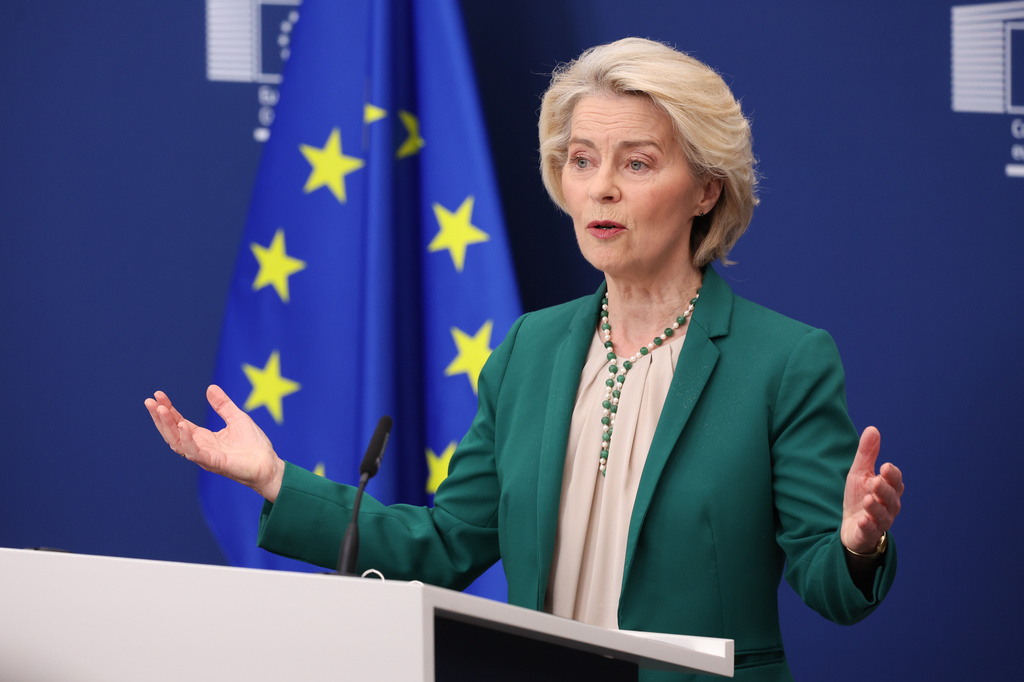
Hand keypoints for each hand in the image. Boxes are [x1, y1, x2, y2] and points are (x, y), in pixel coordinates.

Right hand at [144, 385, 284, 501]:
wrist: (269, 465)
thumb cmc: (254, 446)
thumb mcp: (236, 418)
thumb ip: (223, 405)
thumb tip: (210, 388)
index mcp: (203, 438)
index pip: (179, 422)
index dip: (168, 410)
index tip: (159, 395)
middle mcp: (200, 448)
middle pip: (172, 433)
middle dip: (160, 417)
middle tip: (150, 401)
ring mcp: (205, 457)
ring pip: (178, 443)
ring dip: (168, 426)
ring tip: (161, 409)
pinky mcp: (214, 463)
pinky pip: (195, 453)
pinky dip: (187, 439)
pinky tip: (182, 424)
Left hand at [841, 426, 903, 554]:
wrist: (851, 527)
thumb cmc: (859, 497)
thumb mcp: (859, 473)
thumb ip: (867, 454)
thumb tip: (872, 429)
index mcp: (889, 490)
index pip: (895, 481)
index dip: (892, 475)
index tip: (885, 466)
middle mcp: (889, 506)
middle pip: (891, 498)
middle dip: (885, 490)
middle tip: (876, 481)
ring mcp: (880, 522)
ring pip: (883, 515)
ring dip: (876, 507)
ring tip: (868, 499)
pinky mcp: (868, 535)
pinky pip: (870, 531)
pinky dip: (867, 526)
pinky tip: (861, 520)